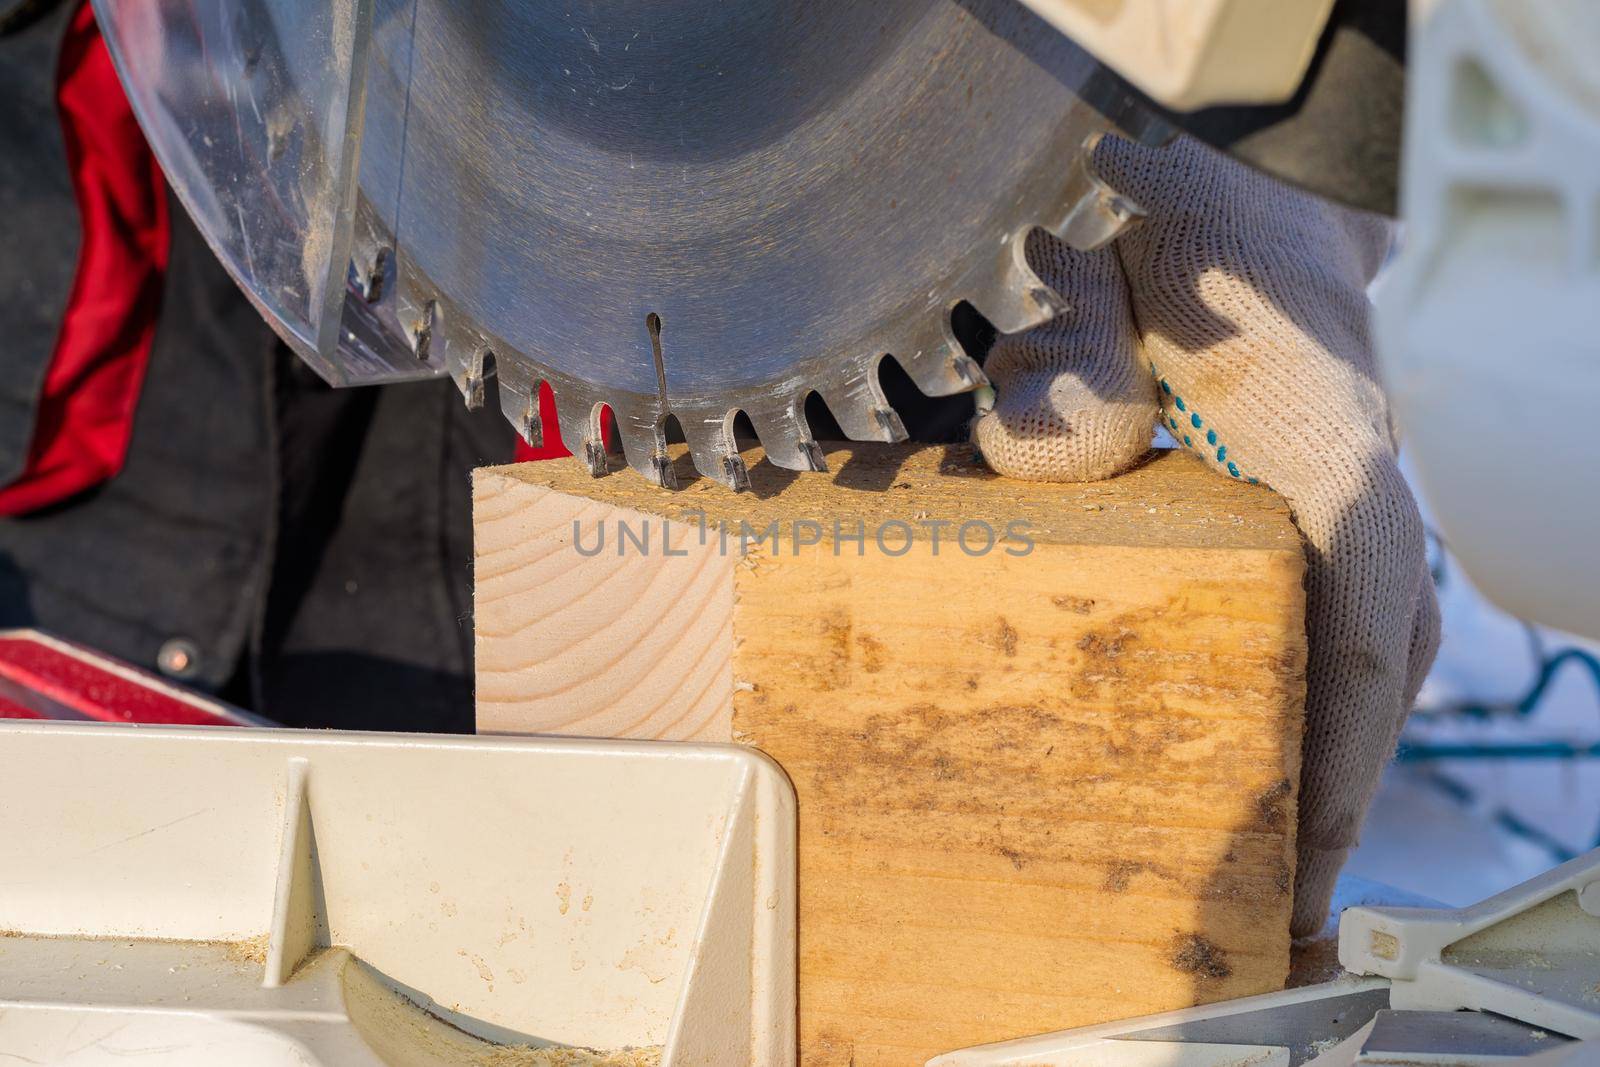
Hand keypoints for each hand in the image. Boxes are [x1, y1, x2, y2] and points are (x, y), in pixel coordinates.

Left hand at [974, 134, 1439, 935]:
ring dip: (1333, 749)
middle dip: (1341, 785)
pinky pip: (1331, 614)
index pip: (1371, 619)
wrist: (1224, 186)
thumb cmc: (1165, 230)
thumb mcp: (1099, 281)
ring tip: (1282, 861)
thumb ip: (1068, 370)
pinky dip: (1310, 692)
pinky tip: (1256, 747)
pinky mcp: (1307, 501)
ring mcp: (1343, 494)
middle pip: (1383, 662)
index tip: (1305, 852)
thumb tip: (1059, 461)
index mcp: (1331, 442)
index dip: (1346, 747)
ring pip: (1369, 645)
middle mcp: (1359, 482)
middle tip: (1287, 906)